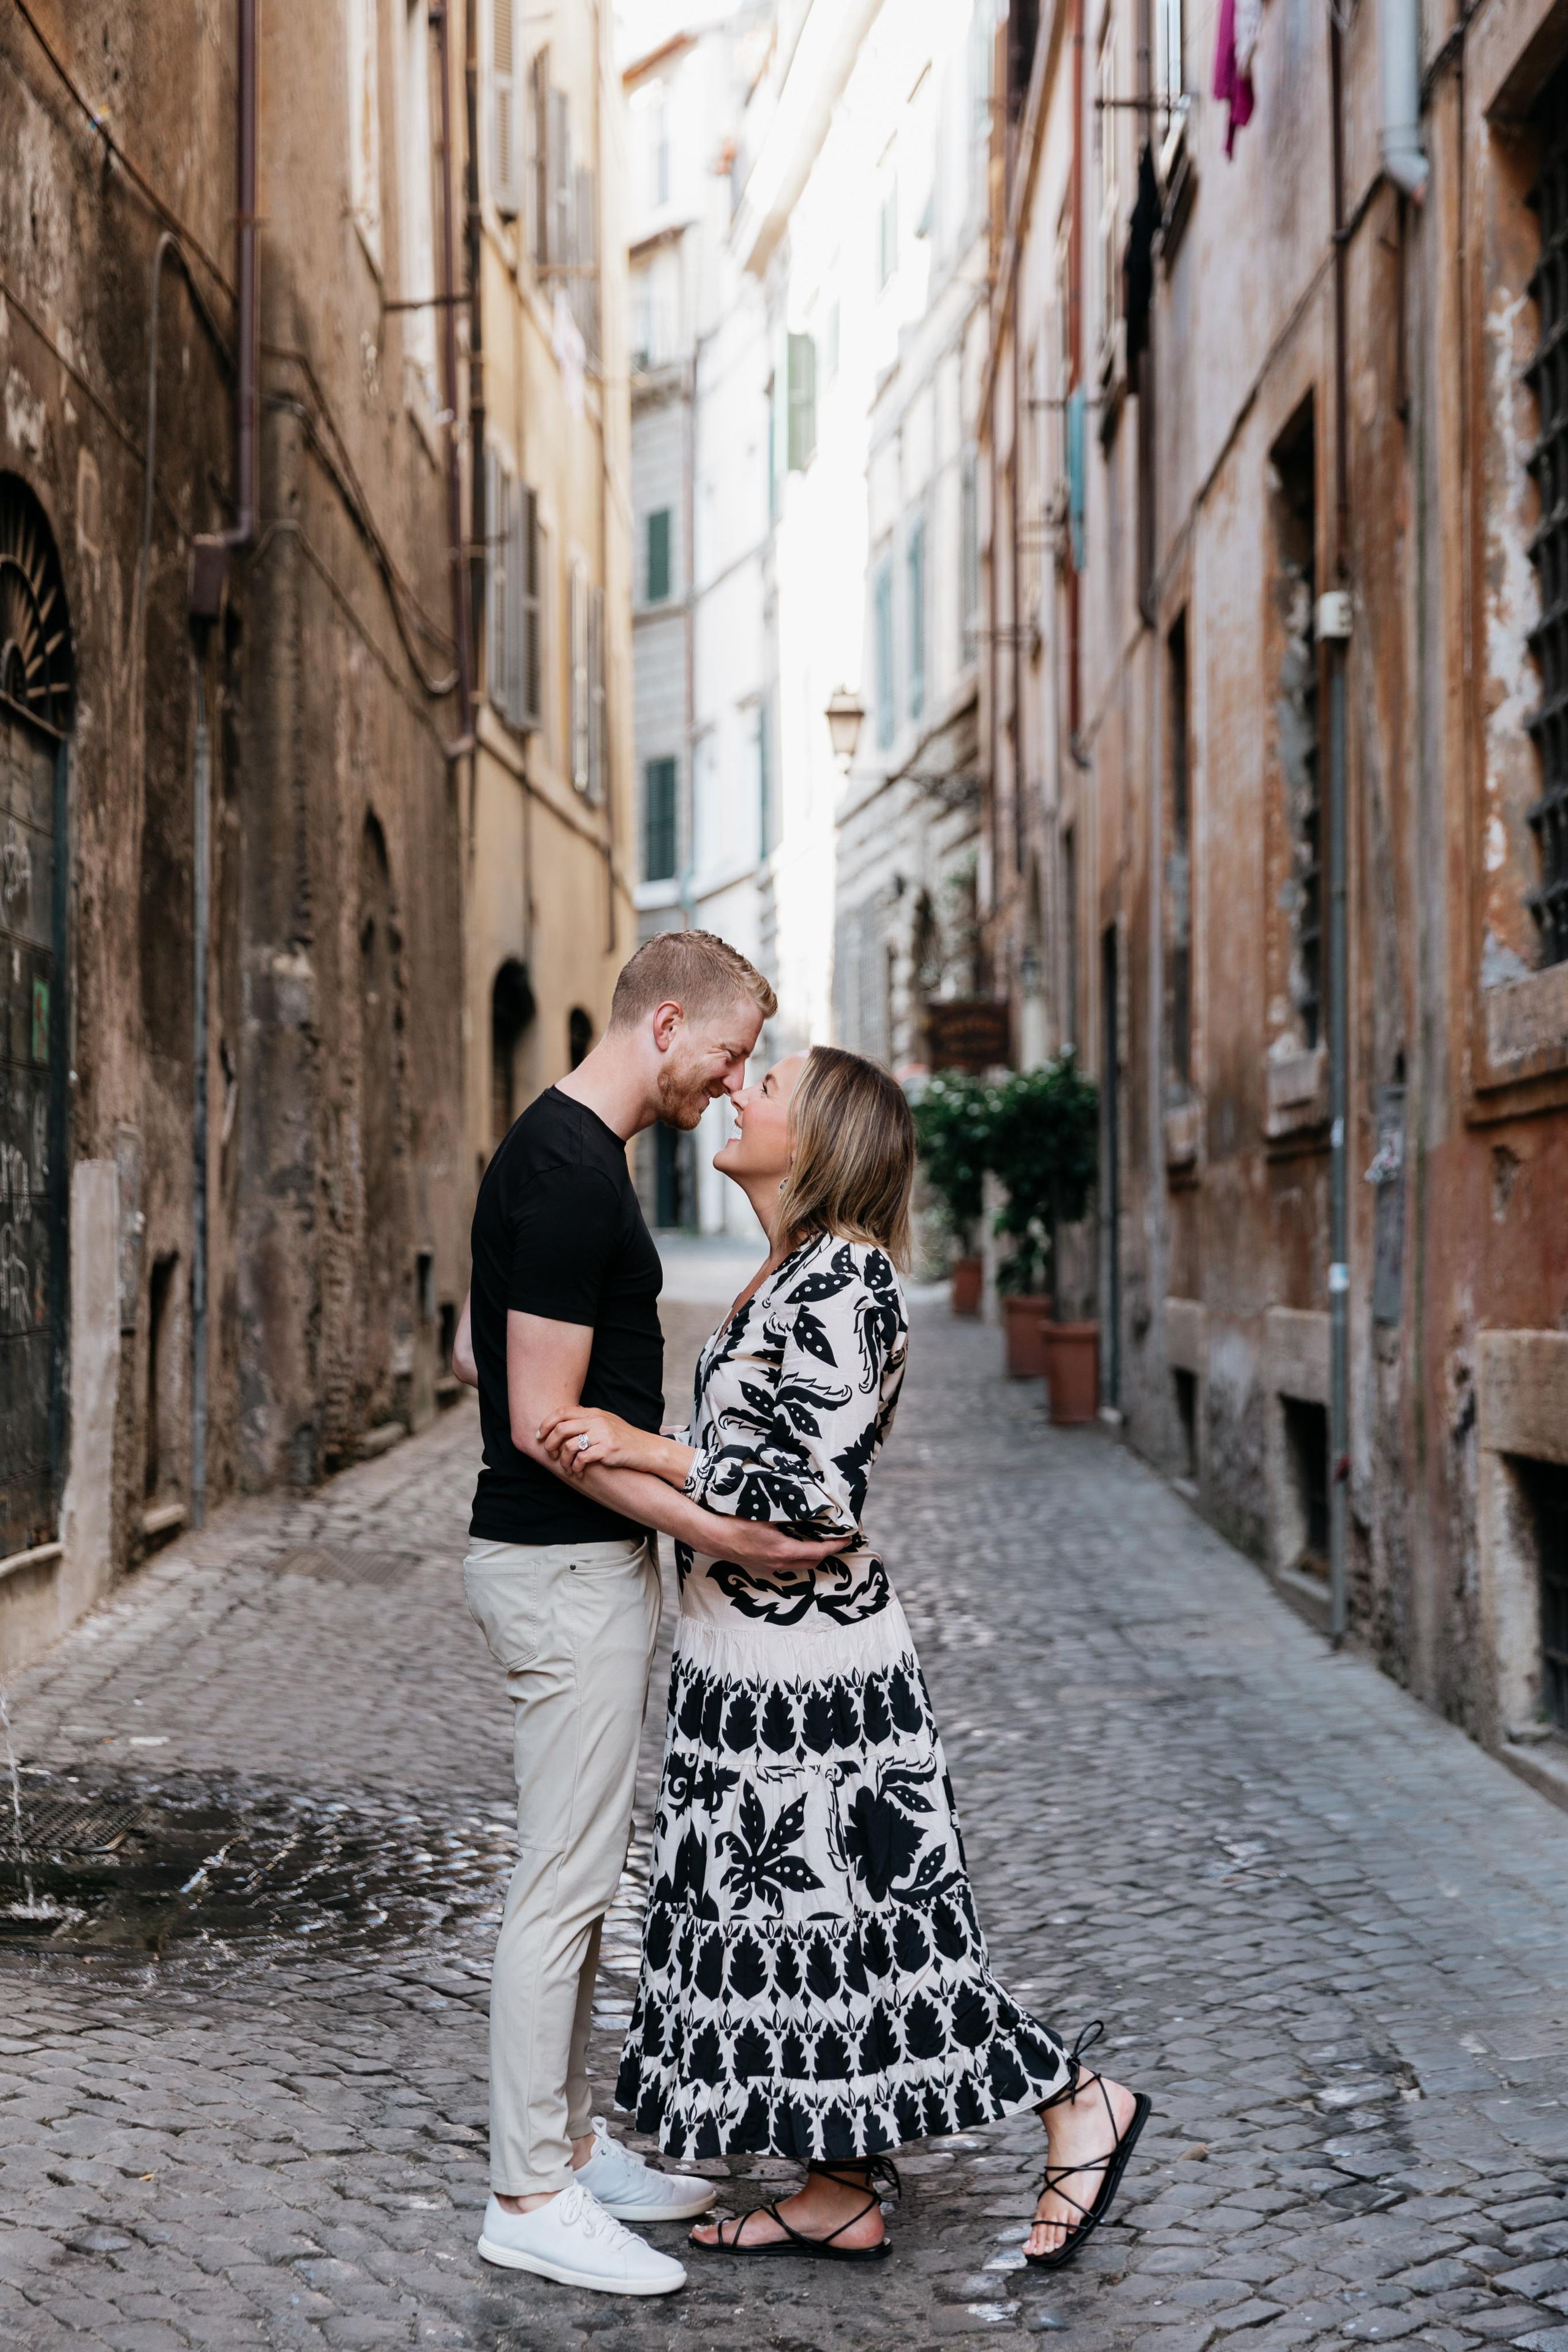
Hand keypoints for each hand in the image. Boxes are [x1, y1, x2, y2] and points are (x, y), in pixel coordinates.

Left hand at [538, 1407, 657, 1477]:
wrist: (646, 1449)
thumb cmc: (623, 1438)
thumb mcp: (605, 1422)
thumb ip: (586, 1420)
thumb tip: (562, 1422)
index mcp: (593, 1413)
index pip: (561, 1412)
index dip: (546, 1424)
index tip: (540, 1436)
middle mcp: (596, 1421)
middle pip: (561, 1428)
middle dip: (550, 1444)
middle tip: (550, 1455)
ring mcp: (602, 1434)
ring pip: (569, 1446)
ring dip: (563, 1460)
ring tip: (566, 1468)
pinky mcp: (607, 1449)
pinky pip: (582, 1458)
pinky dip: (576, 1467)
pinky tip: (578, 1471)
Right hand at [710, 1518, 854, 1574]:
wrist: (713, 1537)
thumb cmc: (738, 1523)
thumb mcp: (769, 1514)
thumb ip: (791, 1513)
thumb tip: (809, 1508)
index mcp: (784, 1551)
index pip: (819, 1551)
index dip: (836, 1545)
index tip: (848, 1539)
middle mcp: (780, 1563)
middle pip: (813, 1562)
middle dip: (827, 1552)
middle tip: (835, 1539)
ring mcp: (770, 1567)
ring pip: (799, 1564)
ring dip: (812, 1555)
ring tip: (818, 1540)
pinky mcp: (761, 1566)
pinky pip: (786, 1564)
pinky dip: (797, 1556)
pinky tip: (794, 1544)